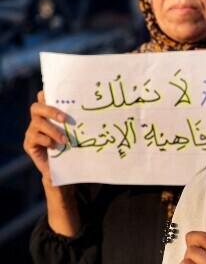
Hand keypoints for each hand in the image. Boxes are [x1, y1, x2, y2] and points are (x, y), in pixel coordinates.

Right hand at [23, 91, 79, 235]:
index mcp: (51, 114)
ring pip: (37, 123)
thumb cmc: (78, 149)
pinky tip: (56, 146)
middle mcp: (39, 120)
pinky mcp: (29, 144)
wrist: (67, 171)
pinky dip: (46, 140)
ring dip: (52, 130)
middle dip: (50, 110)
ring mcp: (33, 131)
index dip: (49, 93)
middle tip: (64, 117)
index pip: (45, 97)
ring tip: (65, 139)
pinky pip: (34, 138)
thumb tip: (118, 115)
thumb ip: (88, 124)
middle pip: (36, 107)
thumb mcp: (83, 135)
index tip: (63, 94)